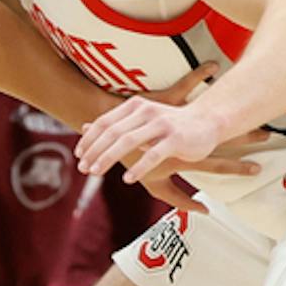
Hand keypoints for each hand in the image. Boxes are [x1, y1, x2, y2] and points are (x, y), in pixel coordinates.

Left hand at [77, 95, 230, 183]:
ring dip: (108, 158)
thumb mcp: (140, 119)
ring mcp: (161, 124)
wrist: (206, 121)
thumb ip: (116, 124)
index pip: (105, 122)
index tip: (78, 155)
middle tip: (84, 169)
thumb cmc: (169, 124)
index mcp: (135, 106)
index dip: (89, 139)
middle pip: (113, 132)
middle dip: (95, 151)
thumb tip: (85, 127)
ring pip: (128, 141)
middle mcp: (146, 112)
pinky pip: (152, 154)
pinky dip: (138, 167)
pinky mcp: (175, 139)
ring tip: (96, 172)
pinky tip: (127, 179)